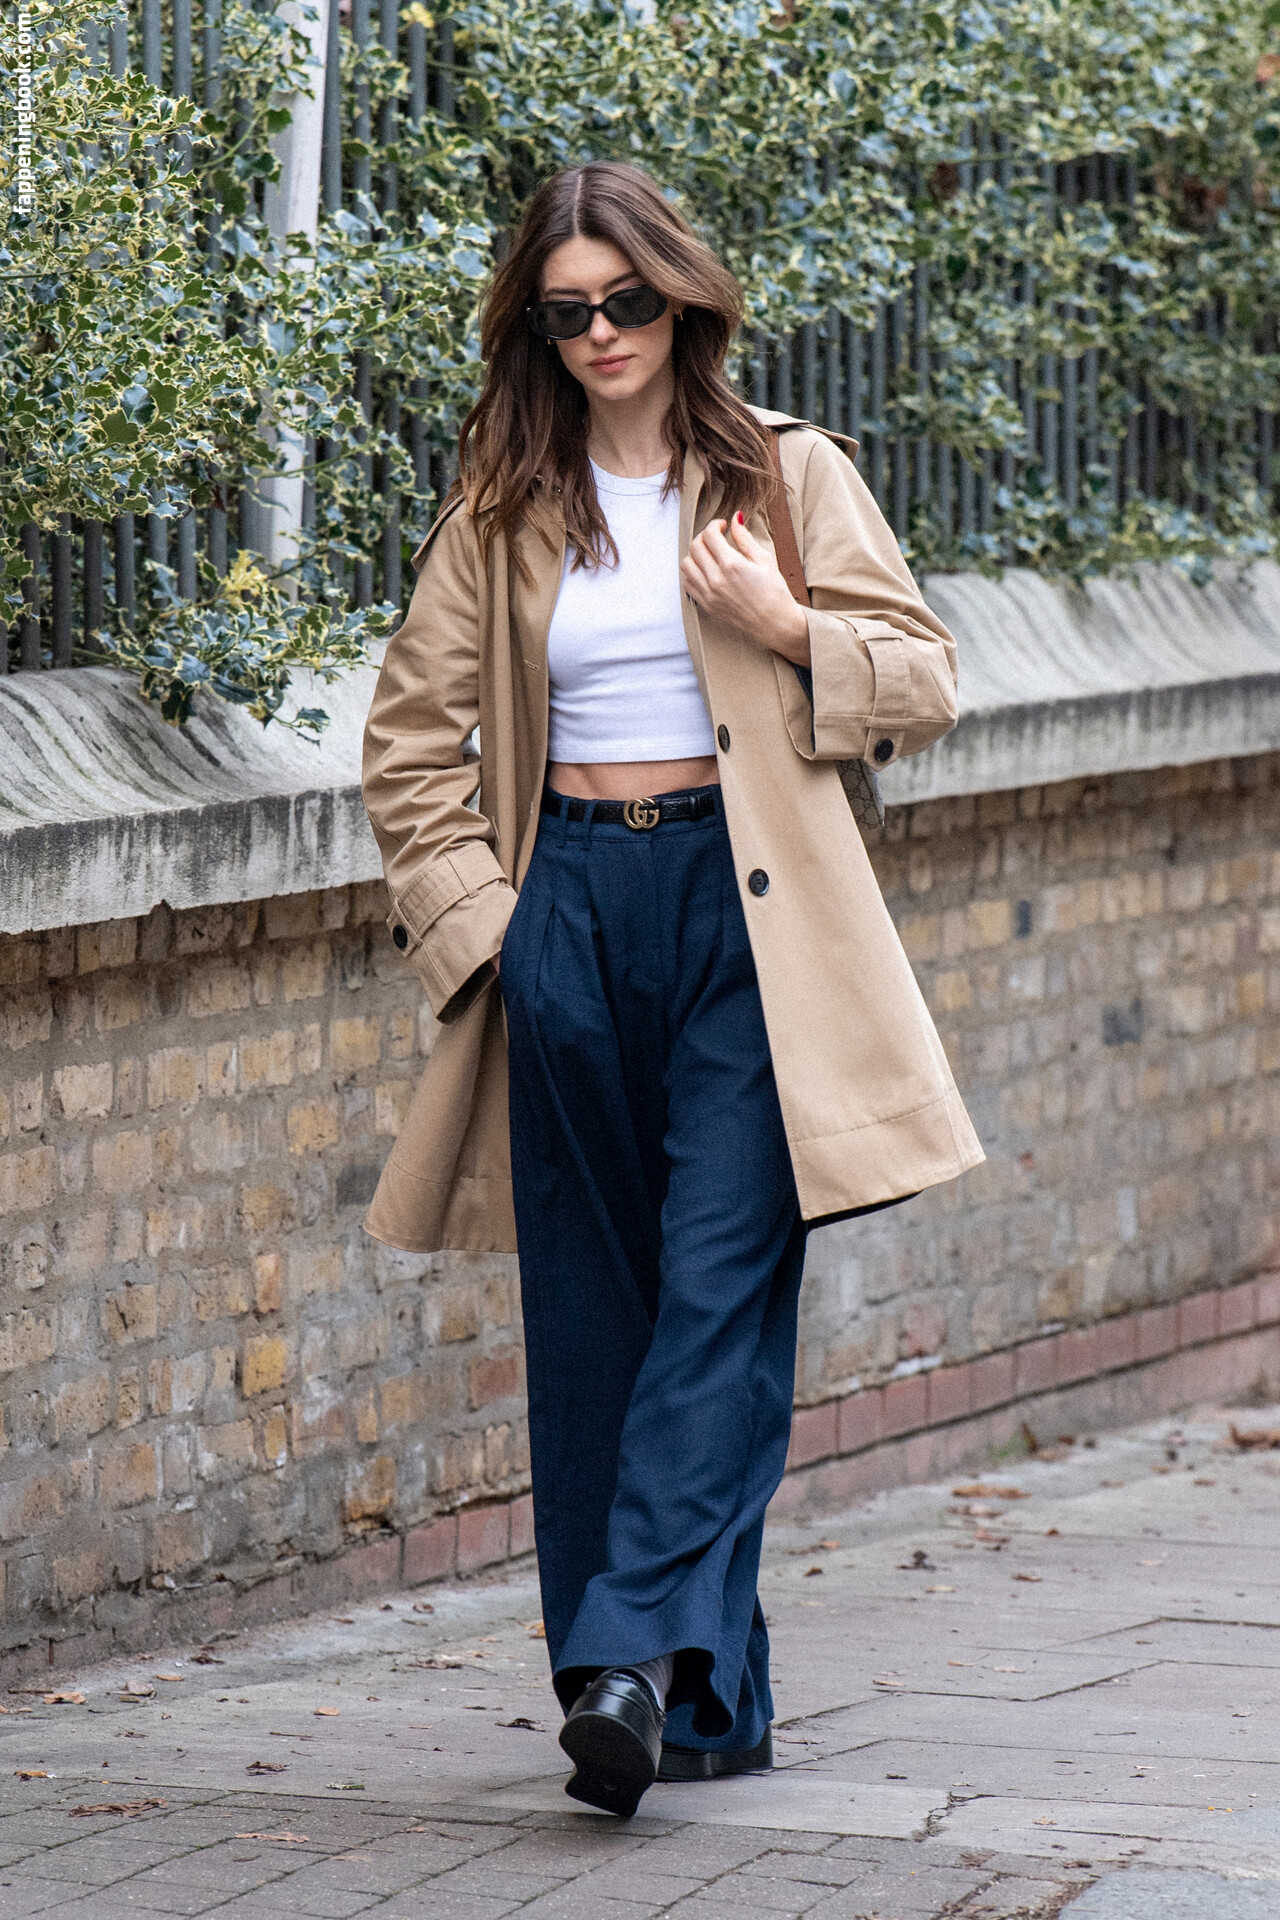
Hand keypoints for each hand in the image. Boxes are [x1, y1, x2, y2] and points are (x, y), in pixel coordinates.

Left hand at [680, 513, 810, 664]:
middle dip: (704, 536)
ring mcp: (708, 594)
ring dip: (695, 554)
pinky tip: (705, 570)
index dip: (715, 525)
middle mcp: (716, 580)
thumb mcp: (764, 560)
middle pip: (695, 547)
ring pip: (686, 564)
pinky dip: (692, 572)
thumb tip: (735, 518)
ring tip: (709, 554)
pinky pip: (687, 583)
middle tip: (716, 537)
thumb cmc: (774, 591)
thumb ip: (745, 538)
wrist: (774, 623)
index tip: (723, 526)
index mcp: (732, 565)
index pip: (709, 535)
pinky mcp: (706, 605)